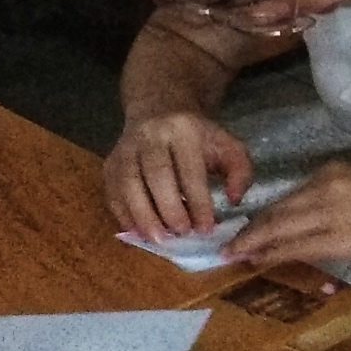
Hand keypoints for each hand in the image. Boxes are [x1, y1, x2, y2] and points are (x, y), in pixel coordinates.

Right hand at [105, 113, 251, 237]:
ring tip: (158, 240)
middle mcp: (151, 136)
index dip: (198, 202)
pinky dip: (123, 214)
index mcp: (184, 130)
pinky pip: (112, 191)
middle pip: (156, 175)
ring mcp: (126, 149)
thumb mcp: (227, 145)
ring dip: (142, 216)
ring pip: (128, 184)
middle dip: (169, 209)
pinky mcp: (110, 162)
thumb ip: (240, 171)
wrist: (160, 110)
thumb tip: (234, 199)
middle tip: (181, 234)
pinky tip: (137, 233)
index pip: (190, 170)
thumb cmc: (199, 136)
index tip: (206, 228)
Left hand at [222, 162, 350, 268]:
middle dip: (250, 230)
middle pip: (277, 211)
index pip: (289, 197)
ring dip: (251, 243)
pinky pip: (293, 247)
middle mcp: (326, 185)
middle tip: (228, 245)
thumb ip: (336, 201)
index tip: (249, 228)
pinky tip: (254, 260)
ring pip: (278, 228)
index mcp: (333, 172)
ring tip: (231, 255)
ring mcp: (330, 211)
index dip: (265, 215)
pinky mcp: (336, 237)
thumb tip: (311, 224)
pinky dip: (269, 255)